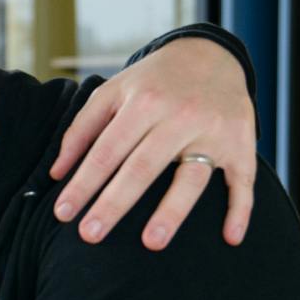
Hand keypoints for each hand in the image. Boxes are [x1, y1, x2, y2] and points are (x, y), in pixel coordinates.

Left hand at [49, 36, 257, 249]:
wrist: (211, 55)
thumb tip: (56, 173)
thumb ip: (81, 129)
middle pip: (143, 168)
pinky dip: (240, 209)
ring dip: (171, 212)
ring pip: (191, 178)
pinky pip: (243, 180)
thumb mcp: (113, 92)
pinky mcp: (242, 142)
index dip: (83, 183)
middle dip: (114, 204)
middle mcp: (181, 116)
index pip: (107, 151)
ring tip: (151, 243)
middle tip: (90, 235)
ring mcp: (214, 131)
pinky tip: (230, 238)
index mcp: (144, 103)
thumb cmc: (152, 83)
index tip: (63, 213)